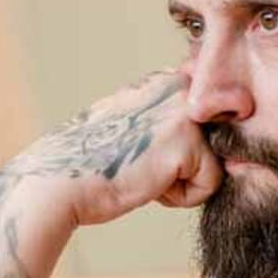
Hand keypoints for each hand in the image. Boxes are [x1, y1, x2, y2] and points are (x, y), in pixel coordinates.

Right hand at [8, 70, 220, 226]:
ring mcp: (185, 111)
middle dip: (186, 164)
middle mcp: (178, 86)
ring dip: (182, 181)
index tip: (144, 151)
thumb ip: (167, 118)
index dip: (181, 150)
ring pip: (214, 163)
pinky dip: (181, 197)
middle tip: (143, 164)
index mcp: (164, 80)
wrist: (62, 180)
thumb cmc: (94, 163)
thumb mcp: (134, 125)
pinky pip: (211, 184)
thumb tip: (205, 122)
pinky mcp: (188, 142)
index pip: (205, 121)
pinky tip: (148, 185)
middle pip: (215, 142)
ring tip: (144, 174)